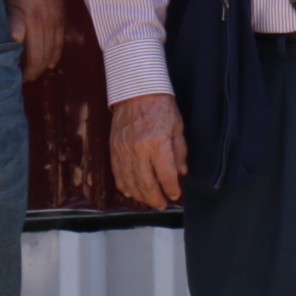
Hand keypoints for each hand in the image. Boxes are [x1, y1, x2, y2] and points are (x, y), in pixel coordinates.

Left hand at [4, 0, 66, 80]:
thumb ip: (11, 20)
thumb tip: (14, 40)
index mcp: (32, 20)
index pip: (32, 54)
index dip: (24, 69)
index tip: (14, 75)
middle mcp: (46, 23)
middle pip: (43, 56)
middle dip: (33, 71)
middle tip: (22, 78)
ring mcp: (56, 21)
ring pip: (53, 51)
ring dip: (43, 65)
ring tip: (33, 72)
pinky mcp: (61, 18)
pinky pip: (60, 42)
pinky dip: (55, 55)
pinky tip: (49, 63)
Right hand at [110, 92, 187, 208]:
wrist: (137, 91)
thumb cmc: (161, 107)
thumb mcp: (177, 128)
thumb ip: (179, 152)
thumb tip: (181, 173)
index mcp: (157, 145)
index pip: (165, 176)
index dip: (171, 189)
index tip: (175, 194)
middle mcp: (138, 150)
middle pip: (146, 184)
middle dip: (155, 198)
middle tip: (161, 204)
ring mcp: (124, 150)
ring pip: (130, 182)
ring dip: (140, 195)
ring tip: (149, 201)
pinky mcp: (114, 148)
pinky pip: (118, 173)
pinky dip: (124, 185)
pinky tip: (131, 192)